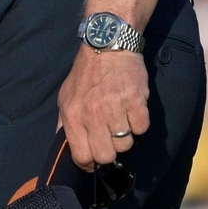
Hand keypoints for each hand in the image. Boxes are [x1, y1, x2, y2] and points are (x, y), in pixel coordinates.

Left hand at [56, 46, 150, 168]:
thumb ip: (65, 124)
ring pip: (126, 144)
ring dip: (125, 135)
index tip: (95, 158)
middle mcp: (93, 113)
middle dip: (110, 150)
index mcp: (73, 114)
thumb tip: (65, 149)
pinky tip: (132, 108)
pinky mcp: (136, 99)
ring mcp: (115, 107)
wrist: (107, 44)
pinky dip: (139, 122)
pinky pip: (142, 128)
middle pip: (106, 156)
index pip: (82, 157)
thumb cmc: (86, 74)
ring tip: (121, 116)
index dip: (90, 163)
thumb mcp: (66, 97)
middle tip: (110, 135)